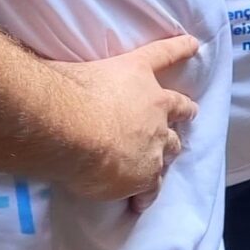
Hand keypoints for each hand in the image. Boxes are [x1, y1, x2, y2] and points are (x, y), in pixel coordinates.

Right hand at [47, 34, 201, 202]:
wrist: (71, 129)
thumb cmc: (66, 91)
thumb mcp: (73, 71)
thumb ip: (75, 78)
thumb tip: (54, 79)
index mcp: (138, 74)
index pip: (164, 55)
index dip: (180, 49)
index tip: (195, 45)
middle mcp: (156, 109)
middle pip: (179, 111)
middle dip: (182, 115)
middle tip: (187, 116)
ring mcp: (155, 144)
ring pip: (171, 149)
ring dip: (168, 153)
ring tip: (164, 161)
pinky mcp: (145, 176)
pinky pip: (151, 190)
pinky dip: (146, 196)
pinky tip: (140, 204)